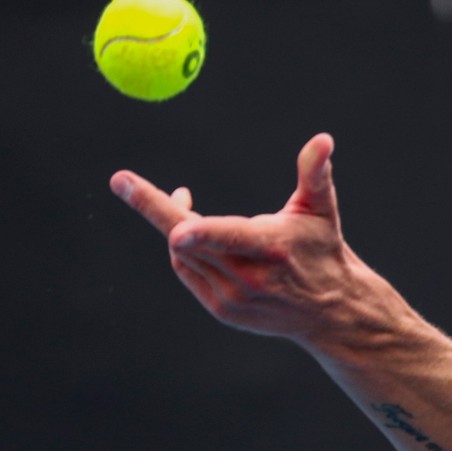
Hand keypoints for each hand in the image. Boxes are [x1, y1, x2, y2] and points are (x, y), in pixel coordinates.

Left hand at [110, 133, 359, 342]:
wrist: (329, 311)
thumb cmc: (323, 250)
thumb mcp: (320, 209)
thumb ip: (315, 172)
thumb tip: (323, 139)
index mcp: (271, 247)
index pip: (229, 236)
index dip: (201, 232)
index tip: (177, 226)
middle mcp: (249, 278)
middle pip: (189, 241)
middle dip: (156, 208)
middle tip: (122, 182)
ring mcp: (232, 298)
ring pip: (183, 255)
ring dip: (173, 225)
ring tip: (180, 198)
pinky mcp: (222, 310)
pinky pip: (187, 271)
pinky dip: (182, 249)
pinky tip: (188, 231)